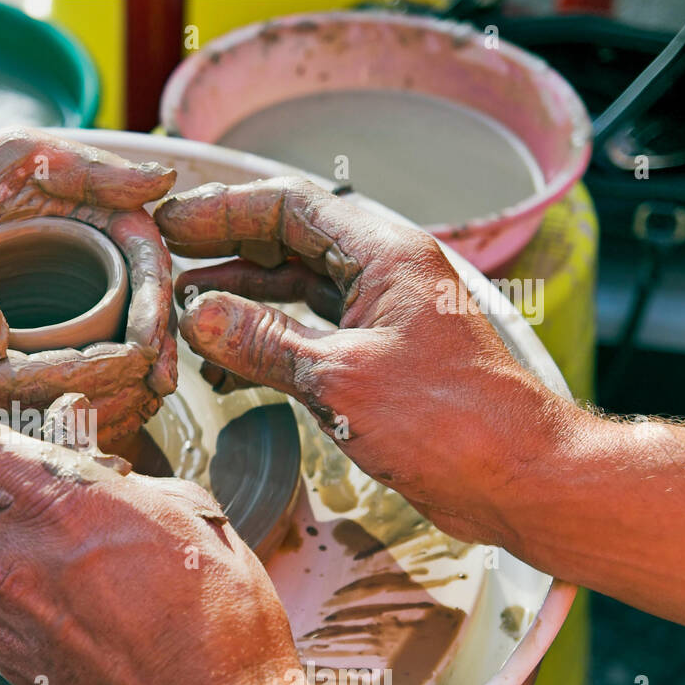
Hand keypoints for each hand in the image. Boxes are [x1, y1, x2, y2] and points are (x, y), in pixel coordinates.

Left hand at [0, 129, 180, 442]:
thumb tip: (165, 179)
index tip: (149, 347)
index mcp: (109, 222)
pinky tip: (86, 409)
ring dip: (127, 375)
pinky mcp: (43, 326)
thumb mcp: (27, 155)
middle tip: (156, 389)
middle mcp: (100, 263)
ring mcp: (74, 297)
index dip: (156, 309)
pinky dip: (83, 384)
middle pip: (142, 312)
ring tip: (135, 408)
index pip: (149, 268)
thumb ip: (91, 169)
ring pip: (113, 341)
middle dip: (153, 352)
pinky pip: (71, 358)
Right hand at [154, 177, 576, 547]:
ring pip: (296, 290)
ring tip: (185, 314)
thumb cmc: (449, 420)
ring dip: (241, 300)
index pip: (292, 207)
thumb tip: (196, 314)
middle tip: (167, 260)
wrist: (517, 477)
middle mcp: (382, 276)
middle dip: (226, 250)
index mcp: (385, 255)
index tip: (173, 222)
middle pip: (290, 242)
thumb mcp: (339, 378)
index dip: (226, 210)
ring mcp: (380, 318)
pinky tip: (225, 364)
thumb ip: (262, 341)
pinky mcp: (377, 361)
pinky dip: (265, 343)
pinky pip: (308, 334)